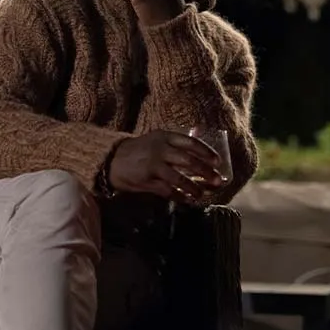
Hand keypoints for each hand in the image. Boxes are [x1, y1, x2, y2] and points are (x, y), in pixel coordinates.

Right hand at [108, 130, 222, 200]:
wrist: (112, 159)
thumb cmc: (140, 149)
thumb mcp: (158, 138)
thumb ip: (178, 138)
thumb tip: (200, 130)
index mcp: (165, 137)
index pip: (191, 143)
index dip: (206, 152)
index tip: (217, 162)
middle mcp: (160, 149)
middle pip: (189, 161)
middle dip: (206, 172)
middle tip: (218, 180)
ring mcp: (153, 165)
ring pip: (179, 178)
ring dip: (194, 188)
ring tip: (202, 194)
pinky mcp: (146, 180)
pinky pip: (168, 190)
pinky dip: (180, 196)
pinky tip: (187, 200)